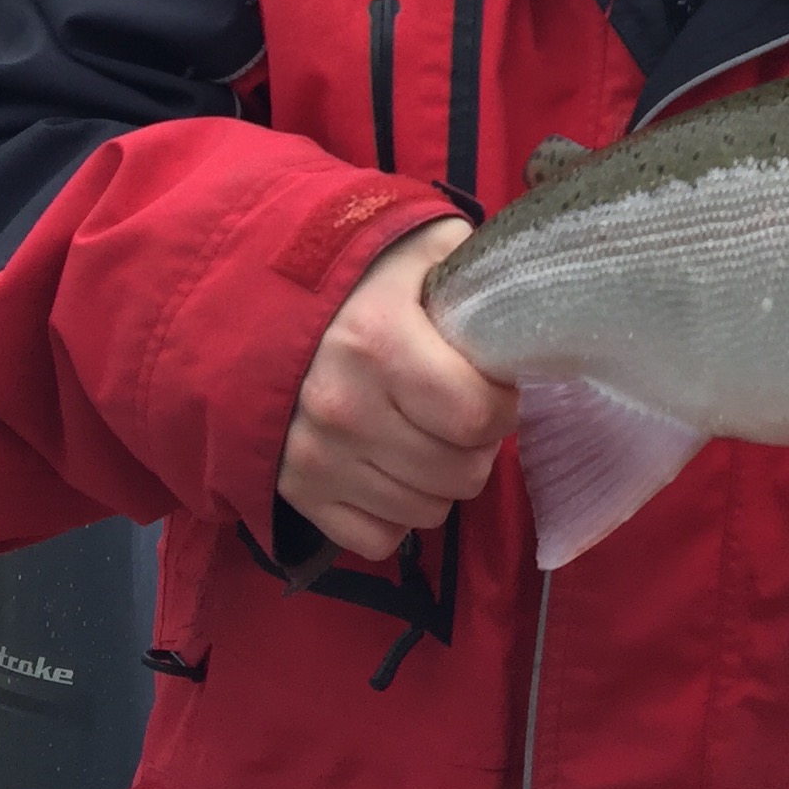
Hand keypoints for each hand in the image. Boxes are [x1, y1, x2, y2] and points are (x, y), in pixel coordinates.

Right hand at [279, 218, 518, 560]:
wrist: (257, 299)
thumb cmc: (360, 273)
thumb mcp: (424, 249)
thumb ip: (479, 275)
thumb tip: (532, 311)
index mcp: (380, 343)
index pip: (478, 417)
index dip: (503, 406)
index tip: (496, 386)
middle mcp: (343, 409)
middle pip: (460, 473)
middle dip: (477, 445)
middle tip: (462, 412)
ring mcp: (315, 458)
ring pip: (426, 511)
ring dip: (440, 479)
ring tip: (425, 434)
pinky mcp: (296, 493)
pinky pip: (378, 539)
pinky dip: (395, 512)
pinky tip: (391, 466)